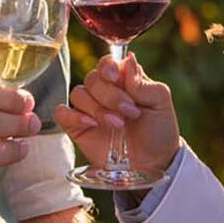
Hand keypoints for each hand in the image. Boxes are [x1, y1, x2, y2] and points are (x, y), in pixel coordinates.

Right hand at [54, 53, 179, 174]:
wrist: (152, 163)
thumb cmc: (158, 130)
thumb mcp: (160, 102)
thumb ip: (143, 83)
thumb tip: (129, 59)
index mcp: (123, 79)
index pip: (107, 63)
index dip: (107, 67)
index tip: (115, 77)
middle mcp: (104, 91)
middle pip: (93, 79)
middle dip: (110, 96)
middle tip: (129, 112)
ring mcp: (89, 109)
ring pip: (78, 94)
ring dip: (97, 108)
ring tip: (118, 124)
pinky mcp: (78, 128)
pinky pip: (62, 113)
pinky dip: (73, 115)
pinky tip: (90, 124)